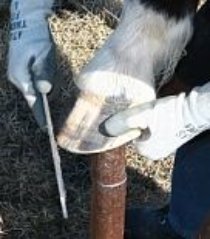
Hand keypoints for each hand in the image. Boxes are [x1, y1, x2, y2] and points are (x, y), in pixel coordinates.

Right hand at [8, 0, 55, 127]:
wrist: (28, 26)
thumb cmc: (37, 40)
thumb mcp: (43, 56)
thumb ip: (44, 73)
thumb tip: (45, 90)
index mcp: (22, 77)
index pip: (33, 102)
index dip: (40, 116)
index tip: (46, 129)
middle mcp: (19, 79)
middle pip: (33, 99)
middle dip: (42, 109)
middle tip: (49, 123)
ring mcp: (19, 76)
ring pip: (34, 92)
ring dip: (43, 97)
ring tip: (49, 101)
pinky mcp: (23, 72)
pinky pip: (33, 85)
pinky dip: (41, 89)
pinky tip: (46, 86)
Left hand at [105, 82, 209, 159]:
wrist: (194, 110)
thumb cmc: (169, 114)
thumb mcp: (140, 117)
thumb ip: (121, 123)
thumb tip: (103, 129)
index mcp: (146, 151)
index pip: (127, 137)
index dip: (128, 124)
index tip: (135, 116)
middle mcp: (154, 153)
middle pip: (135, 135)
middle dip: (137, 124)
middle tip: (145, 114)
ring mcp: (163, 147)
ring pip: (145, 132)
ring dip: (145, 123)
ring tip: (154, 114)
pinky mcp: (170, 139)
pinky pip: (154, 131)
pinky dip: (154, 123)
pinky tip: (160, 116)